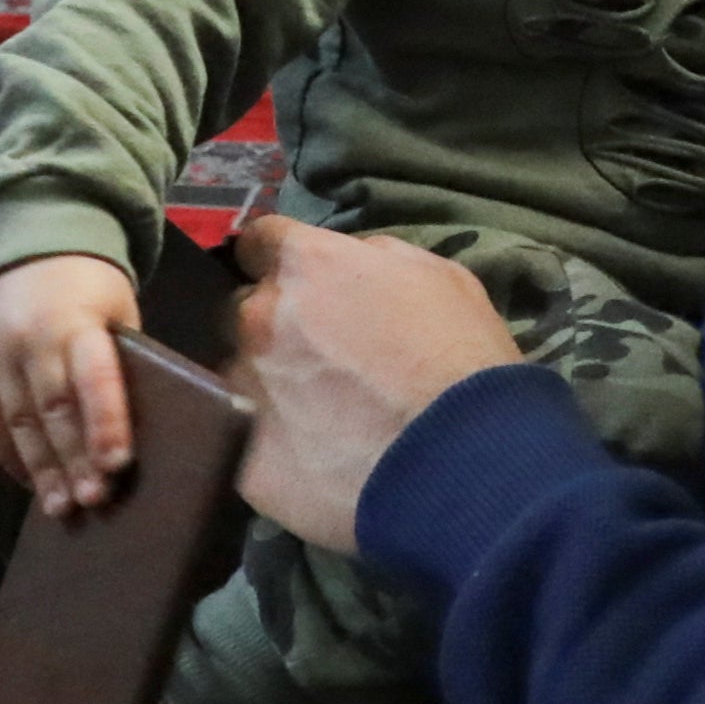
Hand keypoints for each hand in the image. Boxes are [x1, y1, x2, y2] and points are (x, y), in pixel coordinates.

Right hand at [0, 253, 144, 510]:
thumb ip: (121, 362)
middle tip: (92, 500)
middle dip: (73, 460)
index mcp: (76, 321)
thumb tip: (142, 431)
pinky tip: (29, 481)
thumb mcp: (117, 310)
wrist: (27, 245)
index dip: (105, 422)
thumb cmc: (90, 286)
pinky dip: (9, 455)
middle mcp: (31, 339)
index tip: (117, 464)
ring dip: (42, 469)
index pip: (93, 377)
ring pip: (19, 422)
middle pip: (53, 410)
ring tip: (61, 507)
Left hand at [226, 213, 520, 547]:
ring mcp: (246, 390)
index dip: (276, 261)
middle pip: (243, 311)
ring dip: (270, 387)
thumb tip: (346, 265)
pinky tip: (317, 462)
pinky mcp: (245, 459)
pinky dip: (276, 447)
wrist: (463, 461)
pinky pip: (249, 443)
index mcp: (306, 265)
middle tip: (318, 359)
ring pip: (241, 378)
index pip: (258, 241)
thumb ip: (373, 259)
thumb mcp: (437, 277)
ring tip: (320, 419)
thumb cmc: (462, 360)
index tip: (295, 284)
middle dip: (271, 327)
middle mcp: (261, 319)